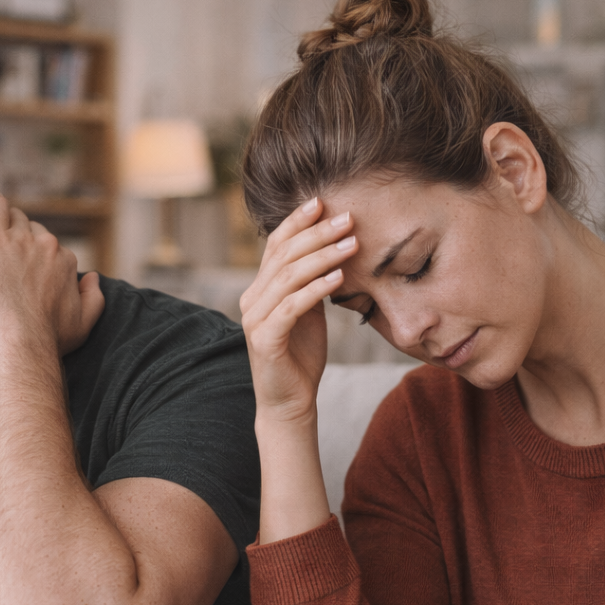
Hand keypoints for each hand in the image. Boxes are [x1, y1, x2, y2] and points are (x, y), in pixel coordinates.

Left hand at [0, 191, 104, 354]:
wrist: (21, 342)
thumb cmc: (49, 339)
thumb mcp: (84, 323)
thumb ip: (94, 297)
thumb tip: (93, 277)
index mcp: (66, 261)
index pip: (48, 246)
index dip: (32, 256)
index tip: (18, 269)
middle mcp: (48, 245)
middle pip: (30, 228)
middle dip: (18, 238)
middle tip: (0, 259)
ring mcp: (21, 239)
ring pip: (12, 216)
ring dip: (2, 225)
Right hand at [239, 199, 357, 426]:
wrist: (289, 403)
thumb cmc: (301, 356)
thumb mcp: (308, 312)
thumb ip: (310, 283)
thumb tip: (332, 250)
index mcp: (260, 289)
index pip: (276, 245)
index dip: (297, 221)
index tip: (323, 202)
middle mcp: (252, 299)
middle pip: (283, 255)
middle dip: (317, 233)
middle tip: (348, 218)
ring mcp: (255, 319)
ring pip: (288, 277)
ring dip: (323, 257)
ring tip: (352, 244)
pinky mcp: (265, 339)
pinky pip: (291, 307)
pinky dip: (316, 289)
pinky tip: (339, 278)